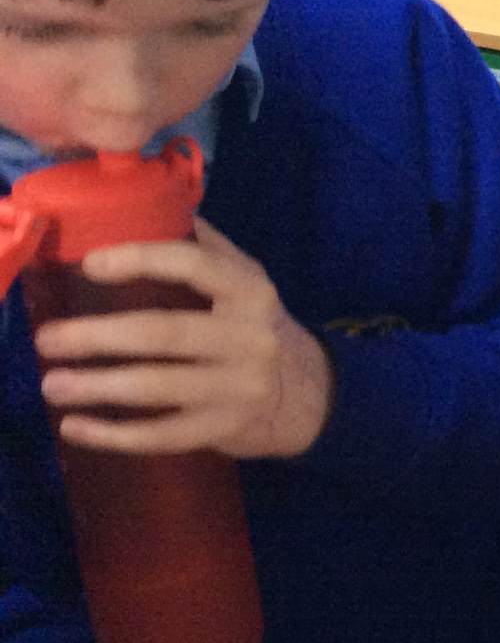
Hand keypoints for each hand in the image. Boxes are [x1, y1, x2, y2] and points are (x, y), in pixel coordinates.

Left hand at [35, 217, 334, 456]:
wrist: (309, 394)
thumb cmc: (259, 327)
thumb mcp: (247, 282)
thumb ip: (204, 249)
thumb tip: (144, 207)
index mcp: (250, 292)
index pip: (194, 266)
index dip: (140, 260)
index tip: (90, 265)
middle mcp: (249, 339)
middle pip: (163, 333)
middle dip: (97, 336)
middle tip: (46, 340)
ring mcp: (238, 388)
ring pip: (158, 387)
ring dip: (98, 387)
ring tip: (53, 385)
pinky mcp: (225, 428)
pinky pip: (164, 435)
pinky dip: (116, 436)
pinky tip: (78, 429)